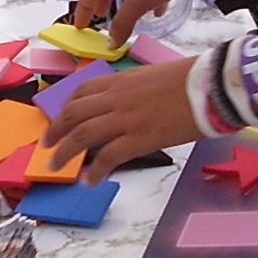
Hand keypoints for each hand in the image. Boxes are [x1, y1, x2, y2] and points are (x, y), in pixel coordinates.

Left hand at [42, 57, 197, 182]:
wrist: (211, 85)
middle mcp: (116, 98)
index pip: (82, 91)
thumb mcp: (155, 76)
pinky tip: (91, 181)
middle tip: (47, 145)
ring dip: (65, 152)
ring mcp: (126, 118)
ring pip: (82, 135)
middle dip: (55, 131)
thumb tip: (132, 105)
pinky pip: (108, 157)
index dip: (67, 107)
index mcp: (121, 80)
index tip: (60, 118)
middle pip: (74, 114)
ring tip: (55, 166)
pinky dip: (96, 171)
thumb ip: (136, 90)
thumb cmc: (192, 78)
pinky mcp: (139, 138)